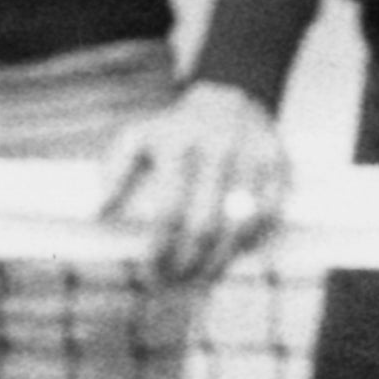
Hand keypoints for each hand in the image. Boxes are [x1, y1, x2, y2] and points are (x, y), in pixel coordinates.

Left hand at [97, 80, 285, 287]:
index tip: (152, 273)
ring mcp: (252, 154)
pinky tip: (237, 253)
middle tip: (178, 281)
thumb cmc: (174, 130)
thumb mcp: (136, 140)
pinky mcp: (278, 160)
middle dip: (189, 262)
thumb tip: (100, 214)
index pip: (168, 211)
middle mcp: (218, 147)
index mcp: (178, 144)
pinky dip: (254, 239)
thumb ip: (114, 174)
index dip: (160, 249)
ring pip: (240, 224)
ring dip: (222, 259)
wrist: (229, 96)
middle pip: (205, 224)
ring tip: (205, 275)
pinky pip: (270, 212)